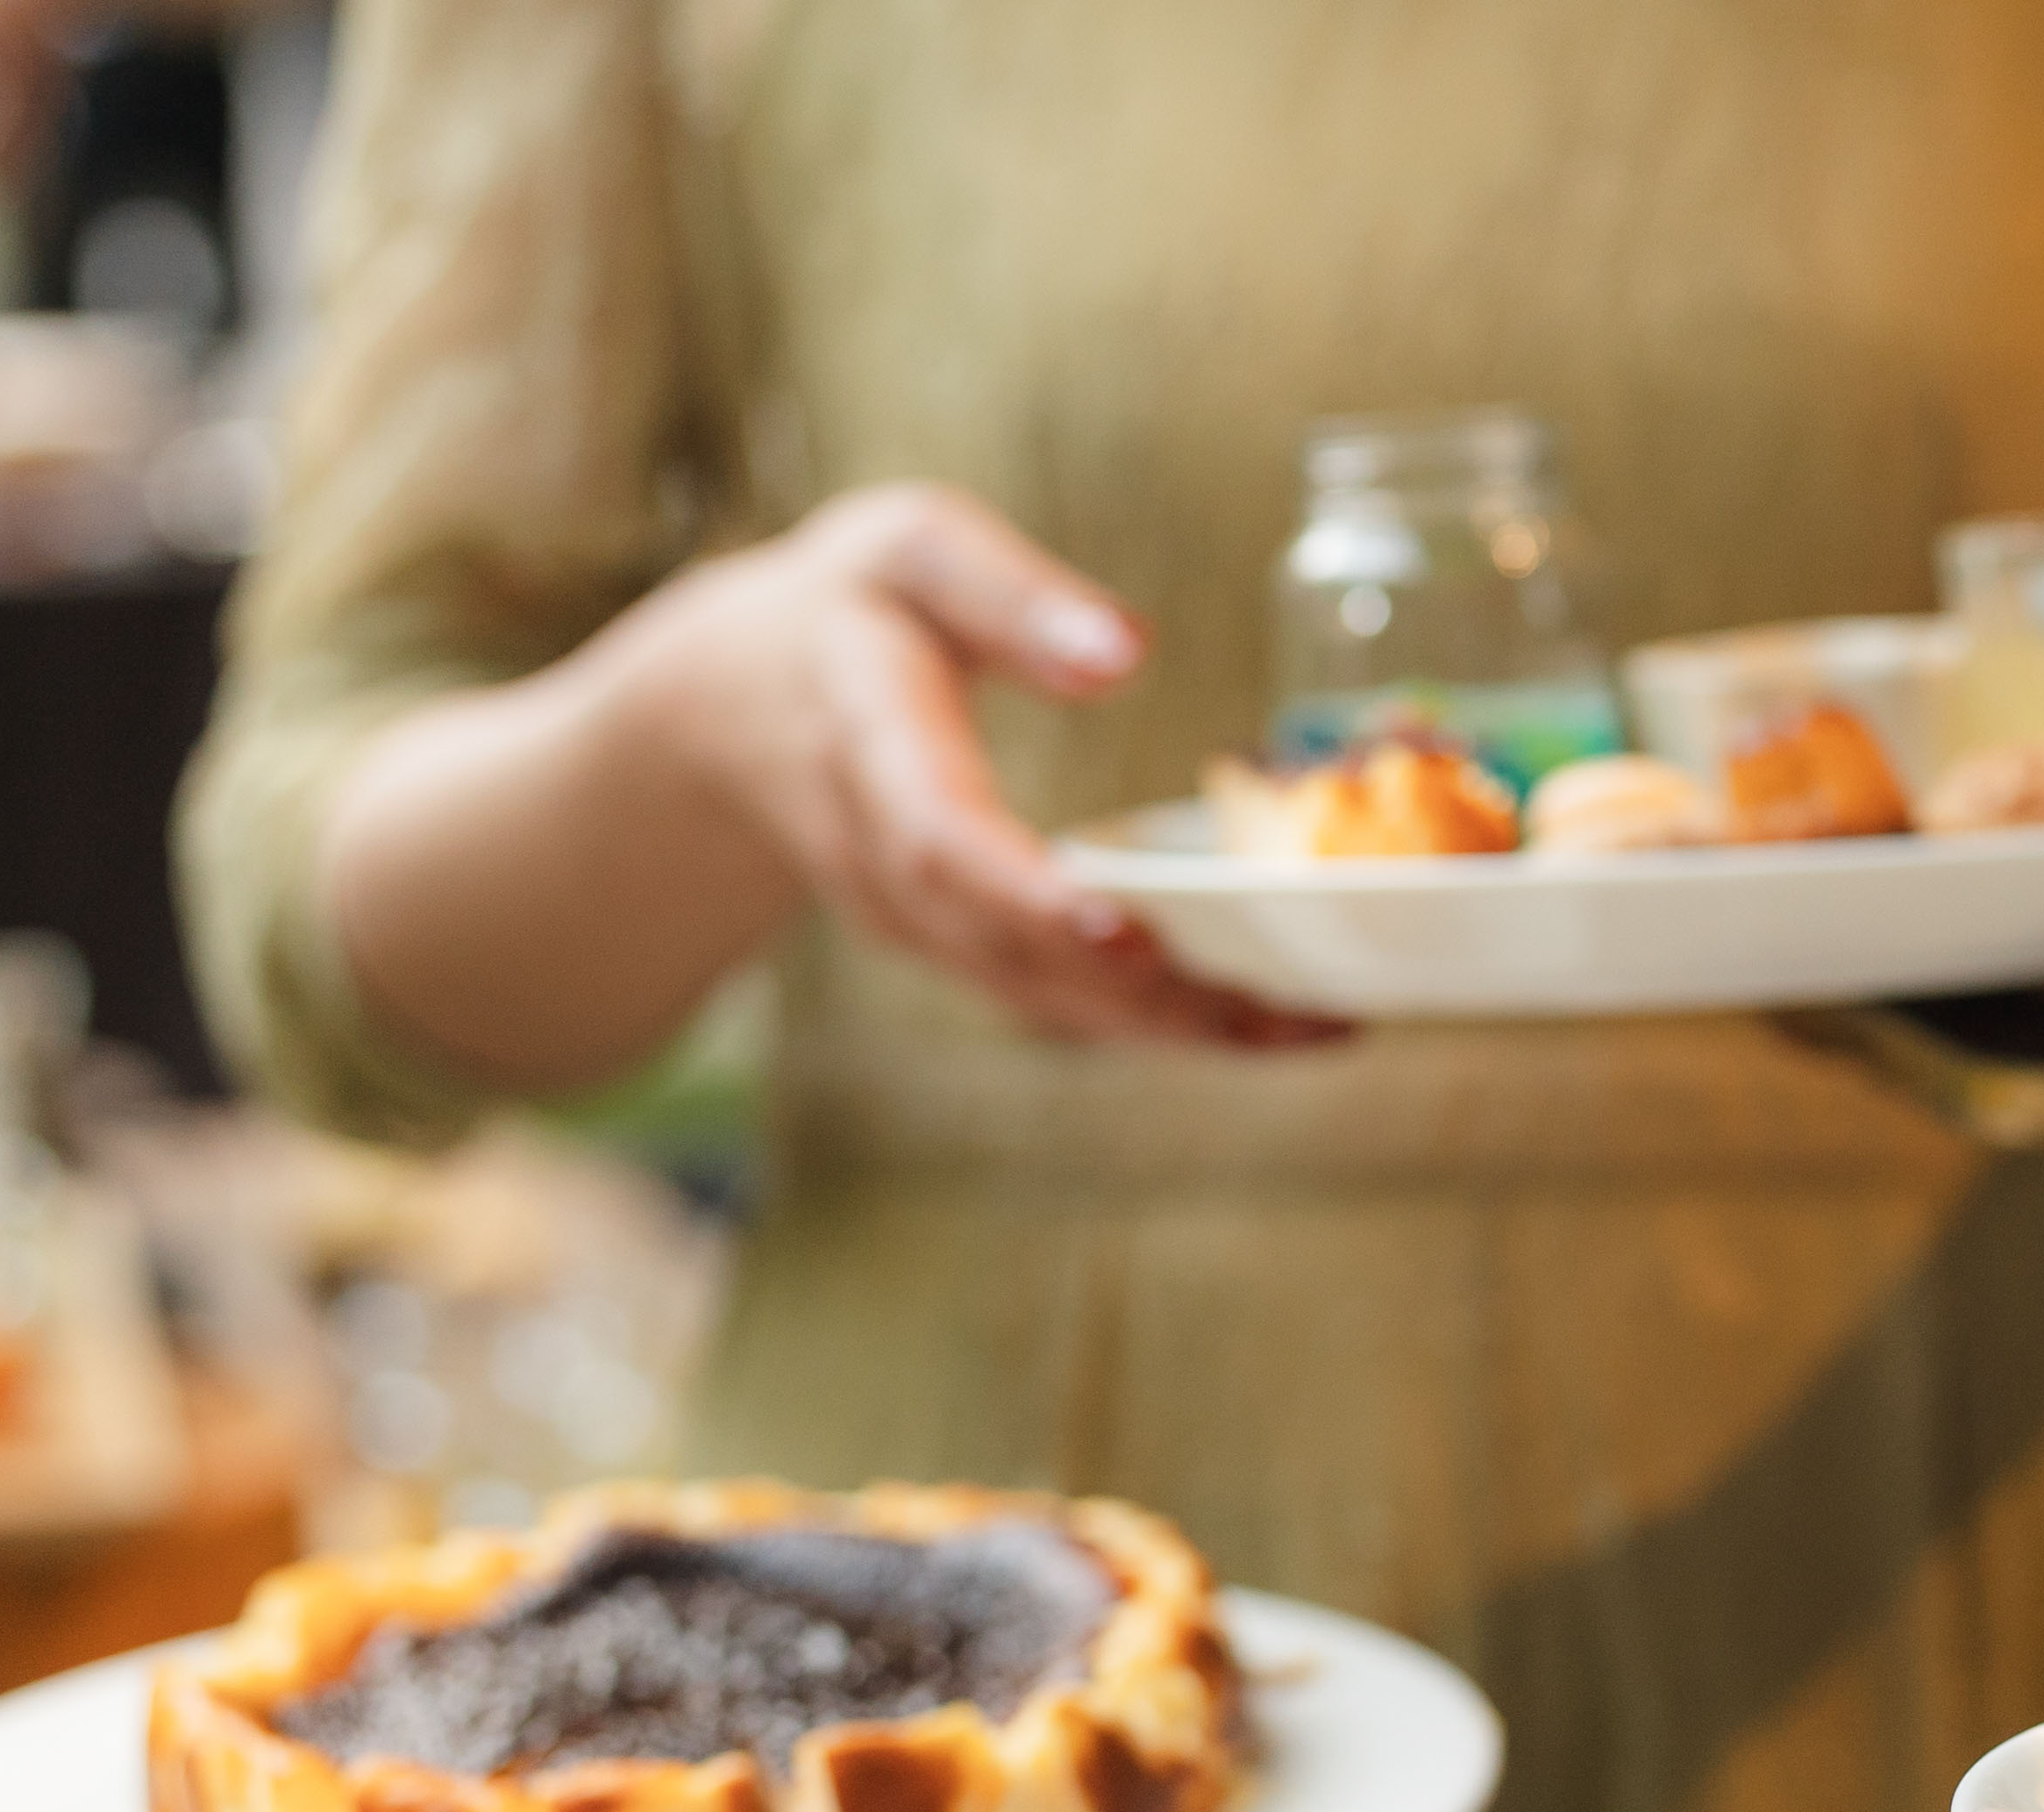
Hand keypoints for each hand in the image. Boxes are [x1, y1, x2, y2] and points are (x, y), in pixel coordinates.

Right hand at [601, 485, 1330, 1050]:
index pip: (936, 836)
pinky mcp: (956, 953)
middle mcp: (883, 861)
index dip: (1022, 893)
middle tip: (1288, 1010)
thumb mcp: (909, 548)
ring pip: (1042, 1002)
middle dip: (1146, 994)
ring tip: (1315, 1028)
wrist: (728, 712)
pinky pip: (1056, 1005)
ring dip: (1175, 1030)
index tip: (1116, 927)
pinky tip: (1271, 1024)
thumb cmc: (845, 608)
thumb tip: (1123, 651)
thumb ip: (1005, 591)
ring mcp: (914, 926)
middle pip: (1009, 951)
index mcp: (867, 743)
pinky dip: (1159, 1026)